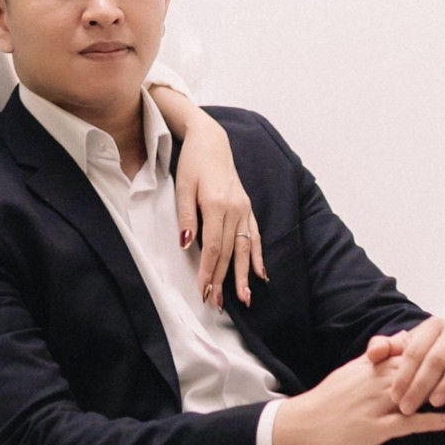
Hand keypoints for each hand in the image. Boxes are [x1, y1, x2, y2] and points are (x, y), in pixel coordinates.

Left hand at [172, 110, 264, 307]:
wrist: (211, 141)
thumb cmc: (193, 163)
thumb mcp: (183, 187)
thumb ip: (186, 217)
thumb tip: (187, 245)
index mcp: (217, 205)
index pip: (214, 247)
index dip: (209, 271)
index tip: (203, 291)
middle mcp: (235, 209)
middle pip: (230, 252)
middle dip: (223, 280)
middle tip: (217, 304)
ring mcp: (244, 209)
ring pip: (245, 248)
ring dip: (244, 275)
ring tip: (245, 298)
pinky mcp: (247, 208)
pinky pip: (255, 236)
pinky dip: (258, 256)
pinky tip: (261, 274)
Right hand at [271, 338, 444, 444]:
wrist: (295, 427)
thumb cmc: (324, 404)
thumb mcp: (349, 375)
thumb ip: (374, 360)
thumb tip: (398, 343)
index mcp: (368, 368)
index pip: (409, 354)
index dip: (438, 352)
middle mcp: (373, 382)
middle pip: (420, 369)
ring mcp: (372, 405)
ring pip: (416, 392)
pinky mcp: (370, 429)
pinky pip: (405, 423)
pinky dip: (429, 421)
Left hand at [379, 318, 444, 412]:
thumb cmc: (428, 351)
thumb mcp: (407, 348)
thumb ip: (386, 348)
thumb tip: (373, 353)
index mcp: (433, 325)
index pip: (414, 351)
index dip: (403, 375)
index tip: (394, 397)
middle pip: (437, 358)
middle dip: (421, 385)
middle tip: (408, 407)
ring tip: (436, 403)